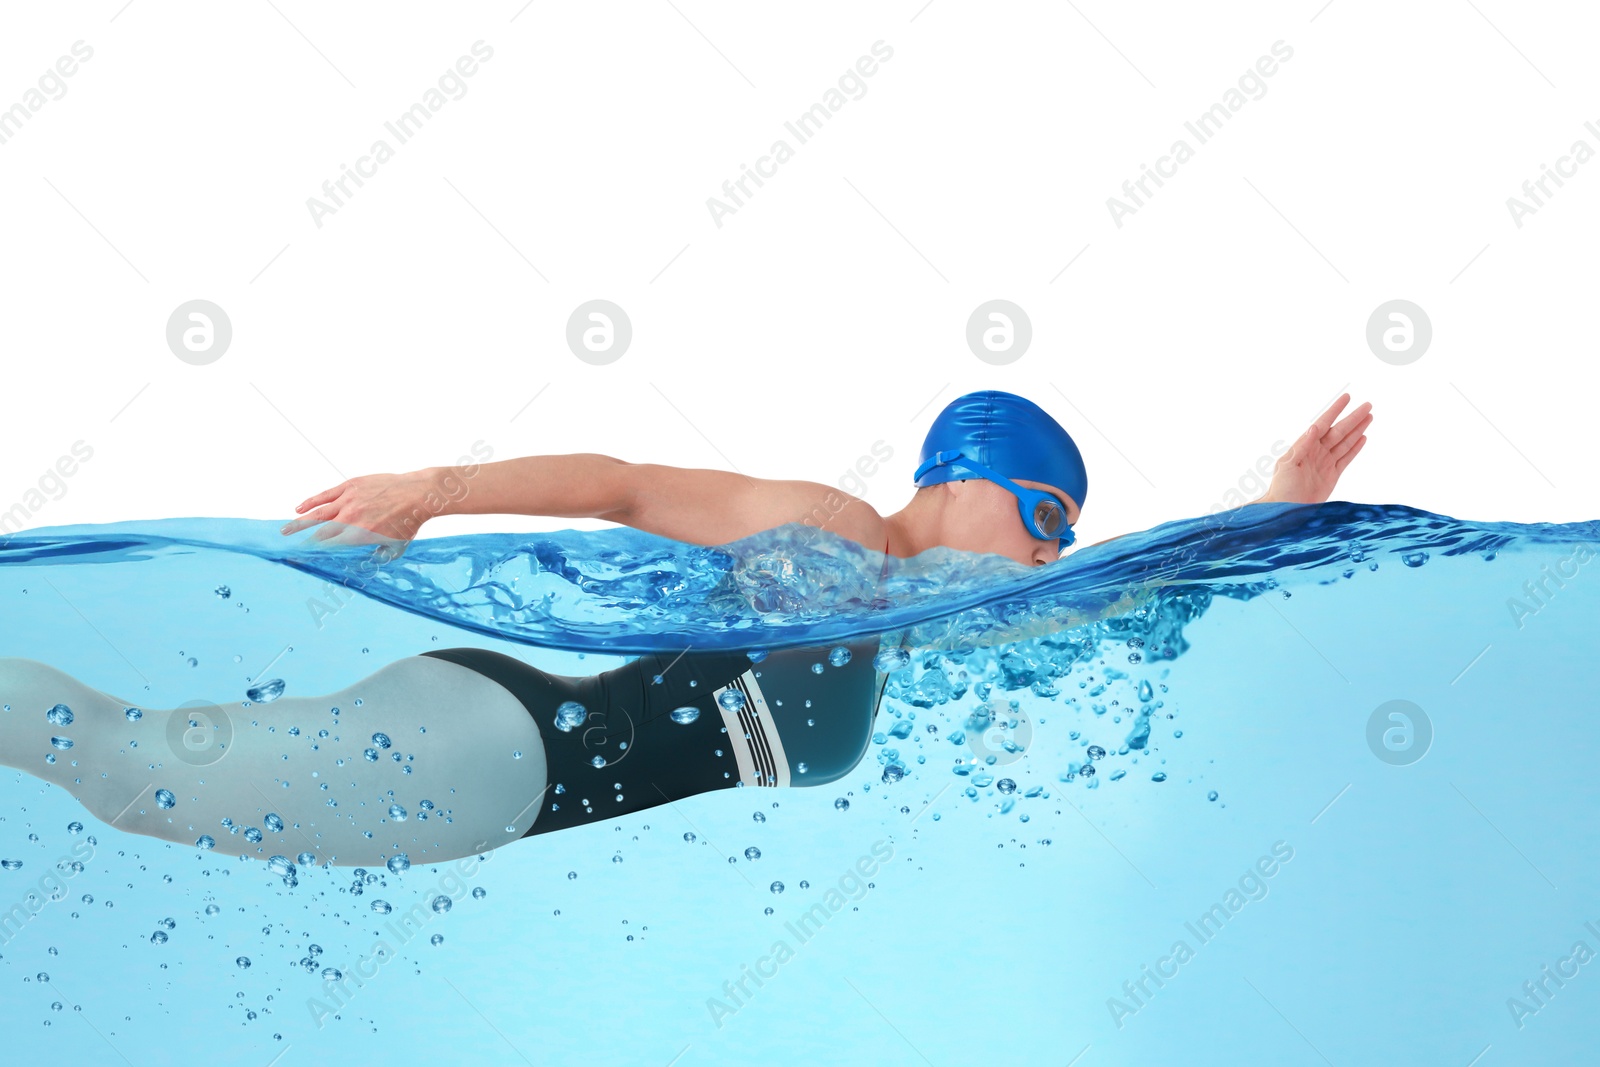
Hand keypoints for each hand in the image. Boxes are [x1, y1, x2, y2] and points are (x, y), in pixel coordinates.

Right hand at [280, 471, 432, 549]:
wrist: (418, 493)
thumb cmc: (409, 522)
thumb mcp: (395, 548)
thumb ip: (378, 557)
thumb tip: (366, 565)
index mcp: (358, 536)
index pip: (328, 547)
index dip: (313, 552)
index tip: (301, 557)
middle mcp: (349, 518)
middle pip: (318, 531)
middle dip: (301, 539)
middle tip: (286, 545)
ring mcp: (348, 500)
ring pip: (316, 513)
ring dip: (298, 522)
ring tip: (284, 529)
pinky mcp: (350, 486)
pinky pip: (325, 495)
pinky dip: (311, 502)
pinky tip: (299, 508)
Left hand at [1259, 393, 1371, 504]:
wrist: (1285, 511)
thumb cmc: (1281, 488)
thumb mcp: (1287, 465)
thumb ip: (1302, 446)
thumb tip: (1314, 427)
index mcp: (1305, 446)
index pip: (1323, 423)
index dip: (1335, 410)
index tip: (1347, 398)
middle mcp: (1317, 451)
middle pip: (1339, 431)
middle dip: (1353, 418)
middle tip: (1368, 405)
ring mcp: (1325, 462)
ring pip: (1345, 442)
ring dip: (1357, 429)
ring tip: (1369, 417)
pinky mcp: (1333, 475)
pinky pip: (1346, 458)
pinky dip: (1355, 448)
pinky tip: (1363, 437)